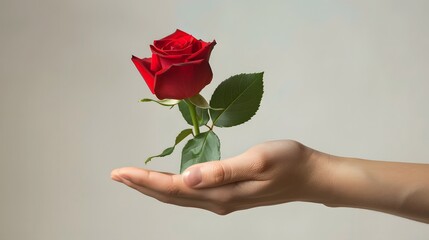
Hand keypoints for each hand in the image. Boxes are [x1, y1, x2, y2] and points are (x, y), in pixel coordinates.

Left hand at [111, 140, 320, 214]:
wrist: (310, 176)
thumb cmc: (288, 162)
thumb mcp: (257, 160)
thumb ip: (222, 171)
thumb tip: (188, 178)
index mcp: (221, 193)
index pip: (174, 188)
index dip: (145, 180)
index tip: (120, 172)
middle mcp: (217, 201)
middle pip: (171, 196)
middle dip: (142, 185)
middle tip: (117, 175)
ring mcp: (223, 200)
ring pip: (179, 197)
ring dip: (154, 187)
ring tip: (133, 178)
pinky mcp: (228, 195)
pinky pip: (191, 195)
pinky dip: (173, 188)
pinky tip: (168, 182)